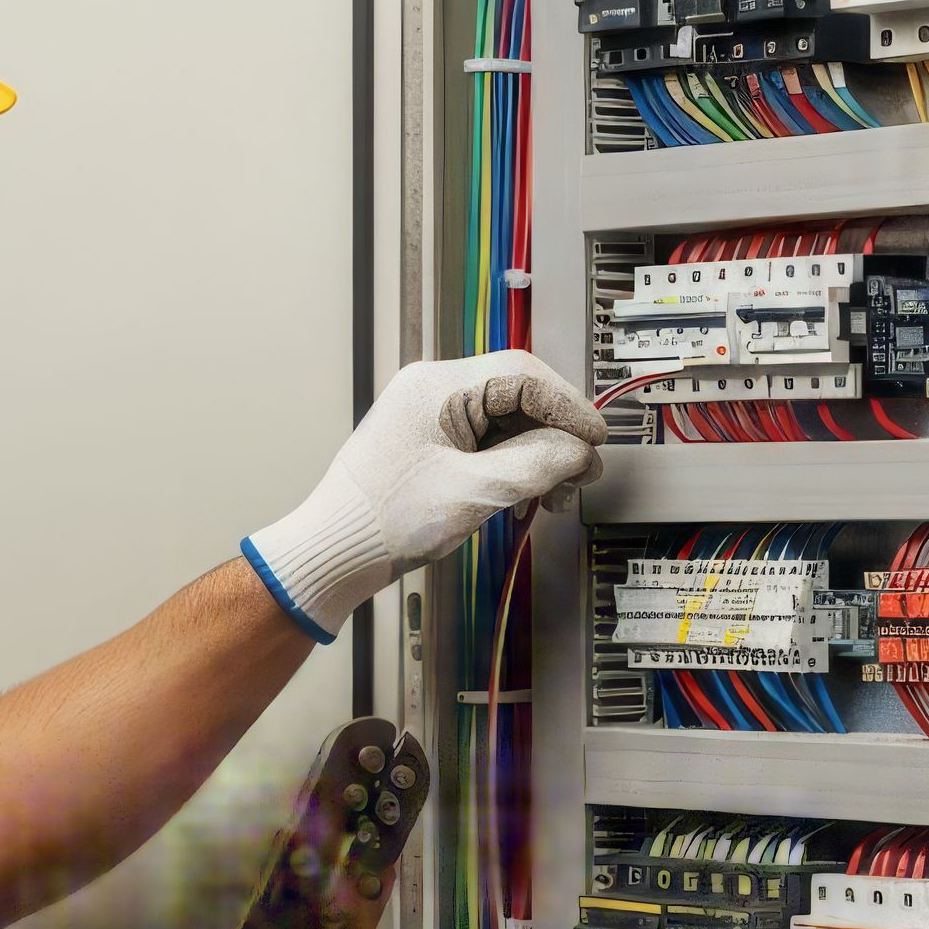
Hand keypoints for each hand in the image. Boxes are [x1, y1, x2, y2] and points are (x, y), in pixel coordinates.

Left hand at [241, 350, 606, 641]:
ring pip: (506, 422)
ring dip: (538, 457)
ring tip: (555, 497)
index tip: (595, 440)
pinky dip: (514, 468)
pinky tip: (526, 499)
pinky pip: (487, 443)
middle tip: (582, 475)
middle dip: (556, 437)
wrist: (333, 554)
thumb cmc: (383, 522)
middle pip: (517, 396)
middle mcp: (432, 390)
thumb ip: (535, 465)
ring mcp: (431, 416)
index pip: (523, 375)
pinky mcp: (431, 443)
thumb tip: (579, 451)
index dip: (568, 407)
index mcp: (436, 386)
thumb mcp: (474, 493)